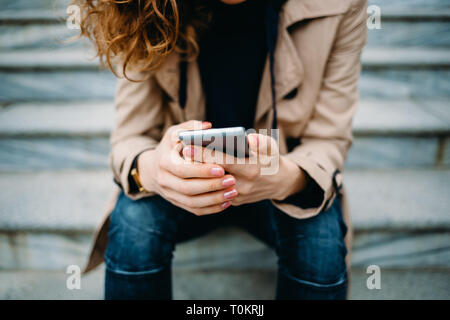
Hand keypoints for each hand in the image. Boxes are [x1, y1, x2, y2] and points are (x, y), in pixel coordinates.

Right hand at [137, 120, 238, 214]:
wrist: (152, 169)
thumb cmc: (170, 147)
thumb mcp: (175, 133)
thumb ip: (191, 127)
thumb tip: (207, 126)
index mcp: (164, 162)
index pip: (182, 169)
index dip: (202, 171)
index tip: (221, 168)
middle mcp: (164, 180)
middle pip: (188, 188)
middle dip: (211, 186)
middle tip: (232, 181)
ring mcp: (170, 194)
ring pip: (192, 202)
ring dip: (214, 200)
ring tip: (233, 192)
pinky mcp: (177, 203)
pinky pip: (195, 210)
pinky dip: (211, 208)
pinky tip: (227, 202)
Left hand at [184, 133, 307, 205]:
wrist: (279, 183)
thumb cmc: (271, 160)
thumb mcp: (272, 147)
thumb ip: (261, 142)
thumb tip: (248, 139)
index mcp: (252, 169)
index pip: (222, 161)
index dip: (204, 154)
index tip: (188, 147)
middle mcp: (244, 185)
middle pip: (213, 175)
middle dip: (195, 165)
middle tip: (179, 154)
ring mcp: (238, 196)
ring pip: (211, 187)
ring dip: (197, 176)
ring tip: (183, 163)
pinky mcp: (234, 201)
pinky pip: (215, 194)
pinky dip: (204, 184)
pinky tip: (192, 174)